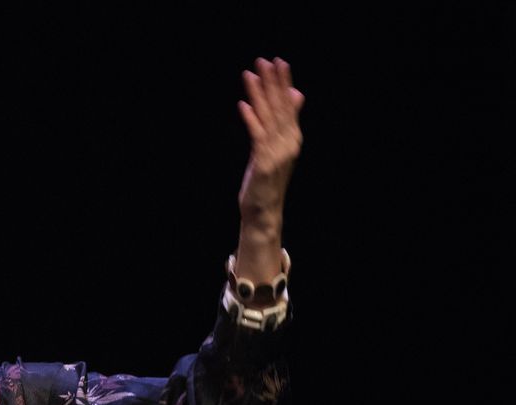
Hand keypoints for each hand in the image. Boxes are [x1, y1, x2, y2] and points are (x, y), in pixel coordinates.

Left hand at [236, 57, 303, 226]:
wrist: (264, 210)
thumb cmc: (268, 179)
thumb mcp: (279, 147)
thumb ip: (287, 121)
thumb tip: (296, 95)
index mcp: (293, 137)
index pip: (289, 104)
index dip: (284, 82)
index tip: (279, 62)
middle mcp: (288, 142)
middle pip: (280, 106)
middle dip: (273, 82)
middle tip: (266, 60)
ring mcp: (277, 152)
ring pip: (268, 116)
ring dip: (259, 94)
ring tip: (251, 74)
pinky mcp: (263, 162)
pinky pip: (257, 135)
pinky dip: (250, 119)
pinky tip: (243, 104)